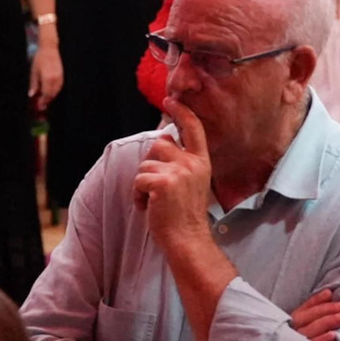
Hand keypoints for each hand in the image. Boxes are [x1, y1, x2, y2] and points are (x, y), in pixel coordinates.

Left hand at [29, 43, 62, 110]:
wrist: (49, 49)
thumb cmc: (40, 59)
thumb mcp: (34, 72)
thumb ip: (33, 85)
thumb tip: (31, 95)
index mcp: (47, 78)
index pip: (46, 94)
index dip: (43, 102)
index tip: (39, 106)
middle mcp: (55, 79)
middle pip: (52, 94)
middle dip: (47, 101)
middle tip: (42, 106)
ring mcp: (60, 77)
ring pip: (57, 91)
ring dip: (51, 97)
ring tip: (45, 99)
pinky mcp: (62, 75)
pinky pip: (59, 87)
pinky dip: (55, 91)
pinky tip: (50, 92)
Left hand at [133, 98, 213, 248]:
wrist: (187, 239)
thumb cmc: (185, 215)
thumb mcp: (193, 182)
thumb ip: (183, 162)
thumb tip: (164, 141)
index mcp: (202, 162)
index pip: (194, 129)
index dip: (182, 112)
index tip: (171, 100)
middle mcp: (192, 163)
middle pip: (159, 144)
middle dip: (150, 162)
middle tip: (154, 184)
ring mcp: (179, 172)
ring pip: (146, 163)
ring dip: (142, 181)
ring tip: (151, 200)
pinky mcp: (162, 183)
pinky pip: (138, 179)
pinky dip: (137, 194)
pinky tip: (146, 206)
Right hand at [291, 288, 339, 340]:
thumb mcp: (309, 325)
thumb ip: (316, 310)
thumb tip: (329, 293)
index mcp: (292, 323)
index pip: (305, 308)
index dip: (317, 300)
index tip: (330, 294)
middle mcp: (291, 333)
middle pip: (308, 318)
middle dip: (327, 310)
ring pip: (310, 330)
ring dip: (328, 322)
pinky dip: (321, 340)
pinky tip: (333, 336)